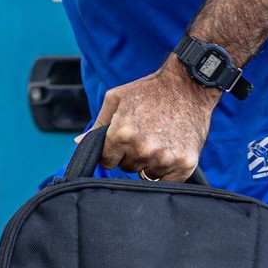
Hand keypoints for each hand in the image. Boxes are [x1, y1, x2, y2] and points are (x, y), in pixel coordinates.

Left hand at [91, 55, 222, 181]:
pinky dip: (167, 170)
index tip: (124, 140)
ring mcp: (164, 158)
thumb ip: (99, 124)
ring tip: (160, 138)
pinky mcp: (185, 164)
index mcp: (122, 133)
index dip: (113, 151)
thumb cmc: (149, 90)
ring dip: (149, 162)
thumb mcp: (117, 99)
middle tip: (145, 134)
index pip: (107, 161)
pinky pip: (167, 182)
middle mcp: (142, 148)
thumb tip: (79, 143)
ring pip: (146, 174)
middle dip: (131, 154)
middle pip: (126, 167)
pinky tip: (171, 149)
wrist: (188, 85)